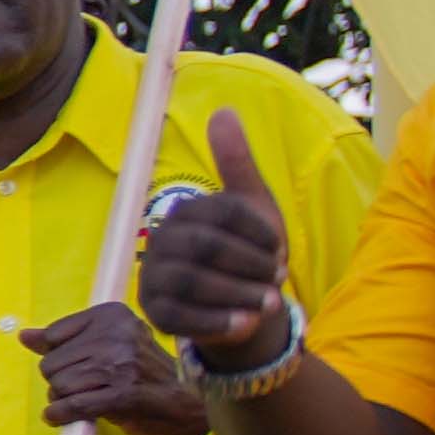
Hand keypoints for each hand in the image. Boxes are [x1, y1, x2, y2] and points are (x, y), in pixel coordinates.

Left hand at [23, 303, 208, 434]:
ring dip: (64, 399)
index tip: (80, 364)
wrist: (186, 403)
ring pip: (60, 385)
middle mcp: (117, 336)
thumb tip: (24, 335)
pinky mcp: (123, 395)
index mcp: (112, 316)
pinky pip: (73, 405)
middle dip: (61, 380)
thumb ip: (63, 339)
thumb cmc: (141, 372)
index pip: (53, 336)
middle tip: (85, 386)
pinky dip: (60, 414)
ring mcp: (121, 365)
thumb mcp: (106, 345)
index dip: (59, 357)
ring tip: (87, 398)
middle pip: (51, 363)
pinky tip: (60, 416)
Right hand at [132, 112, 292, 359]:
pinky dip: (218, 321)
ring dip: (238, 293)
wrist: (242, 307)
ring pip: (192, 282)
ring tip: (270, 304)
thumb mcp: (252, 208)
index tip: (281, 250)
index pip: (221, 213)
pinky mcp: (155, 315)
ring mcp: (153, 280)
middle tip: (279, 279)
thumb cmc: (249, 254)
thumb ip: (237, 163)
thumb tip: (223, 110)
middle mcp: (161, 242)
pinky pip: (182, 318)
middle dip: (249, 264)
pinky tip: (247, 324)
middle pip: (205, 247)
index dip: (258, 233)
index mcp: (184, 213)